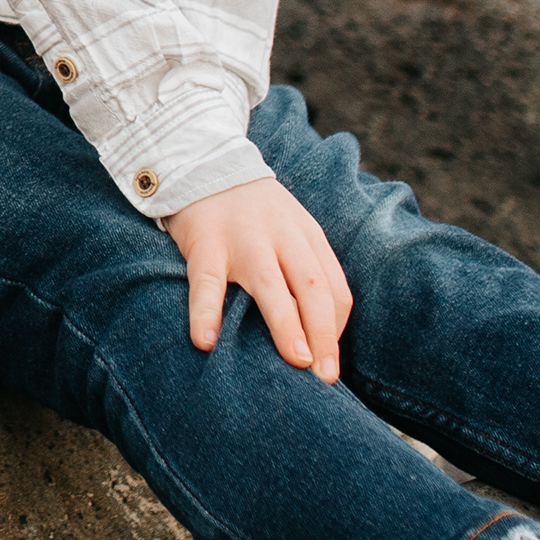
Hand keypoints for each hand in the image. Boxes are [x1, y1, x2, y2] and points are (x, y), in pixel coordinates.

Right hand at [163, 178, 350, 382]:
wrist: (203, 163)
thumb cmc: (252, 214)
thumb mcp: (289, 230)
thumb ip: (304, 270)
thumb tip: (316, 334)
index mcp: (307, 237)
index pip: (334, 288)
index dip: (336, 329)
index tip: (328, 364)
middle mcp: (281, 237)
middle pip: (313, 288)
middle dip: (324, 334)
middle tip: (326, 376)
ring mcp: (243, 239)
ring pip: (270, 284)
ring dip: (286, 324)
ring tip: (296, 361)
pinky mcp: (205, 242)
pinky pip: (206, 281)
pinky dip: (207, 312)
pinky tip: (206, 342)